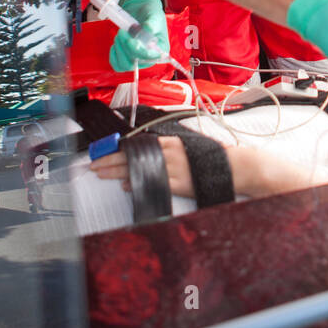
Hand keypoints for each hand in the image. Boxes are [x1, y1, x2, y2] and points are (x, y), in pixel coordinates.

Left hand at [87, 140, 310, 198]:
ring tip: (100, 172)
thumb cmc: (210, 159)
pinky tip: (125, 185)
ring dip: (117, 170)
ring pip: (138, 167)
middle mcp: (169, 152)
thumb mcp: (186, 152)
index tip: (101, 153)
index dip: (117, 150)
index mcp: (170, 142)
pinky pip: (153, 182)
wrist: (235, 167)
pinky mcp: (179, 182)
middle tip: (92, 164)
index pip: (137, 145)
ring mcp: (173, 167)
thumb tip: (134, 171)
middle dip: (110, 160)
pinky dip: (138, 183)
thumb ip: (162, 158)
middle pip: (133, 155)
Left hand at [107, 0, 169, 70]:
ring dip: (119, 49)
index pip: (150, 58)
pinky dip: (113, 55)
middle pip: (135, 63)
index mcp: (160, 50)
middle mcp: (149, 58)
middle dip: (126, 47)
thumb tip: (148, 29)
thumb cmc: (150, 14)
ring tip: (120, 34)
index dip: (139, 51)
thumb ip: (153, 23)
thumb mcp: (155, 15)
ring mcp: (137, 59)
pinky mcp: (127, 58)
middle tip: (122, 32)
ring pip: (124, 65)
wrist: (140, 11)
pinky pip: (117, 64)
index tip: (130, 40)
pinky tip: (115, 44)